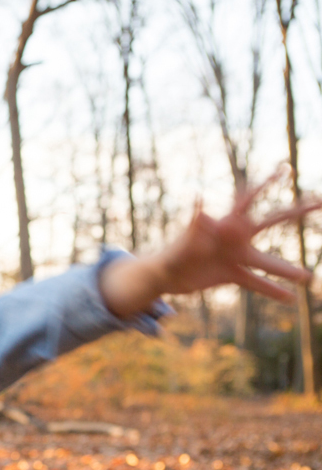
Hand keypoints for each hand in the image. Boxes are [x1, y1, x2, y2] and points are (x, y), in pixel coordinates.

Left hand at [100, 175, 320, 317]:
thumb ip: (195, 229)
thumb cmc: (170, 257)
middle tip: (319, 201)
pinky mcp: (231, 274)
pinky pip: (255, 282)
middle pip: (269, 222)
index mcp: (223, 226)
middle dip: (294, 212)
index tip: (283, 170)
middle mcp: (234, 239)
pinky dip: (272, 291)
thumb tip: (199, 204)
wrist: (162, 275)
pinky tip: (291, 300)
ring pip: (267, 261)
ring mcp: (234, 257)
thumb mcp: (183, 245)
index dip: (264, 185)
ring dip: (287, 269)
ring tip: (310, 278)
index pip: (247, 201)